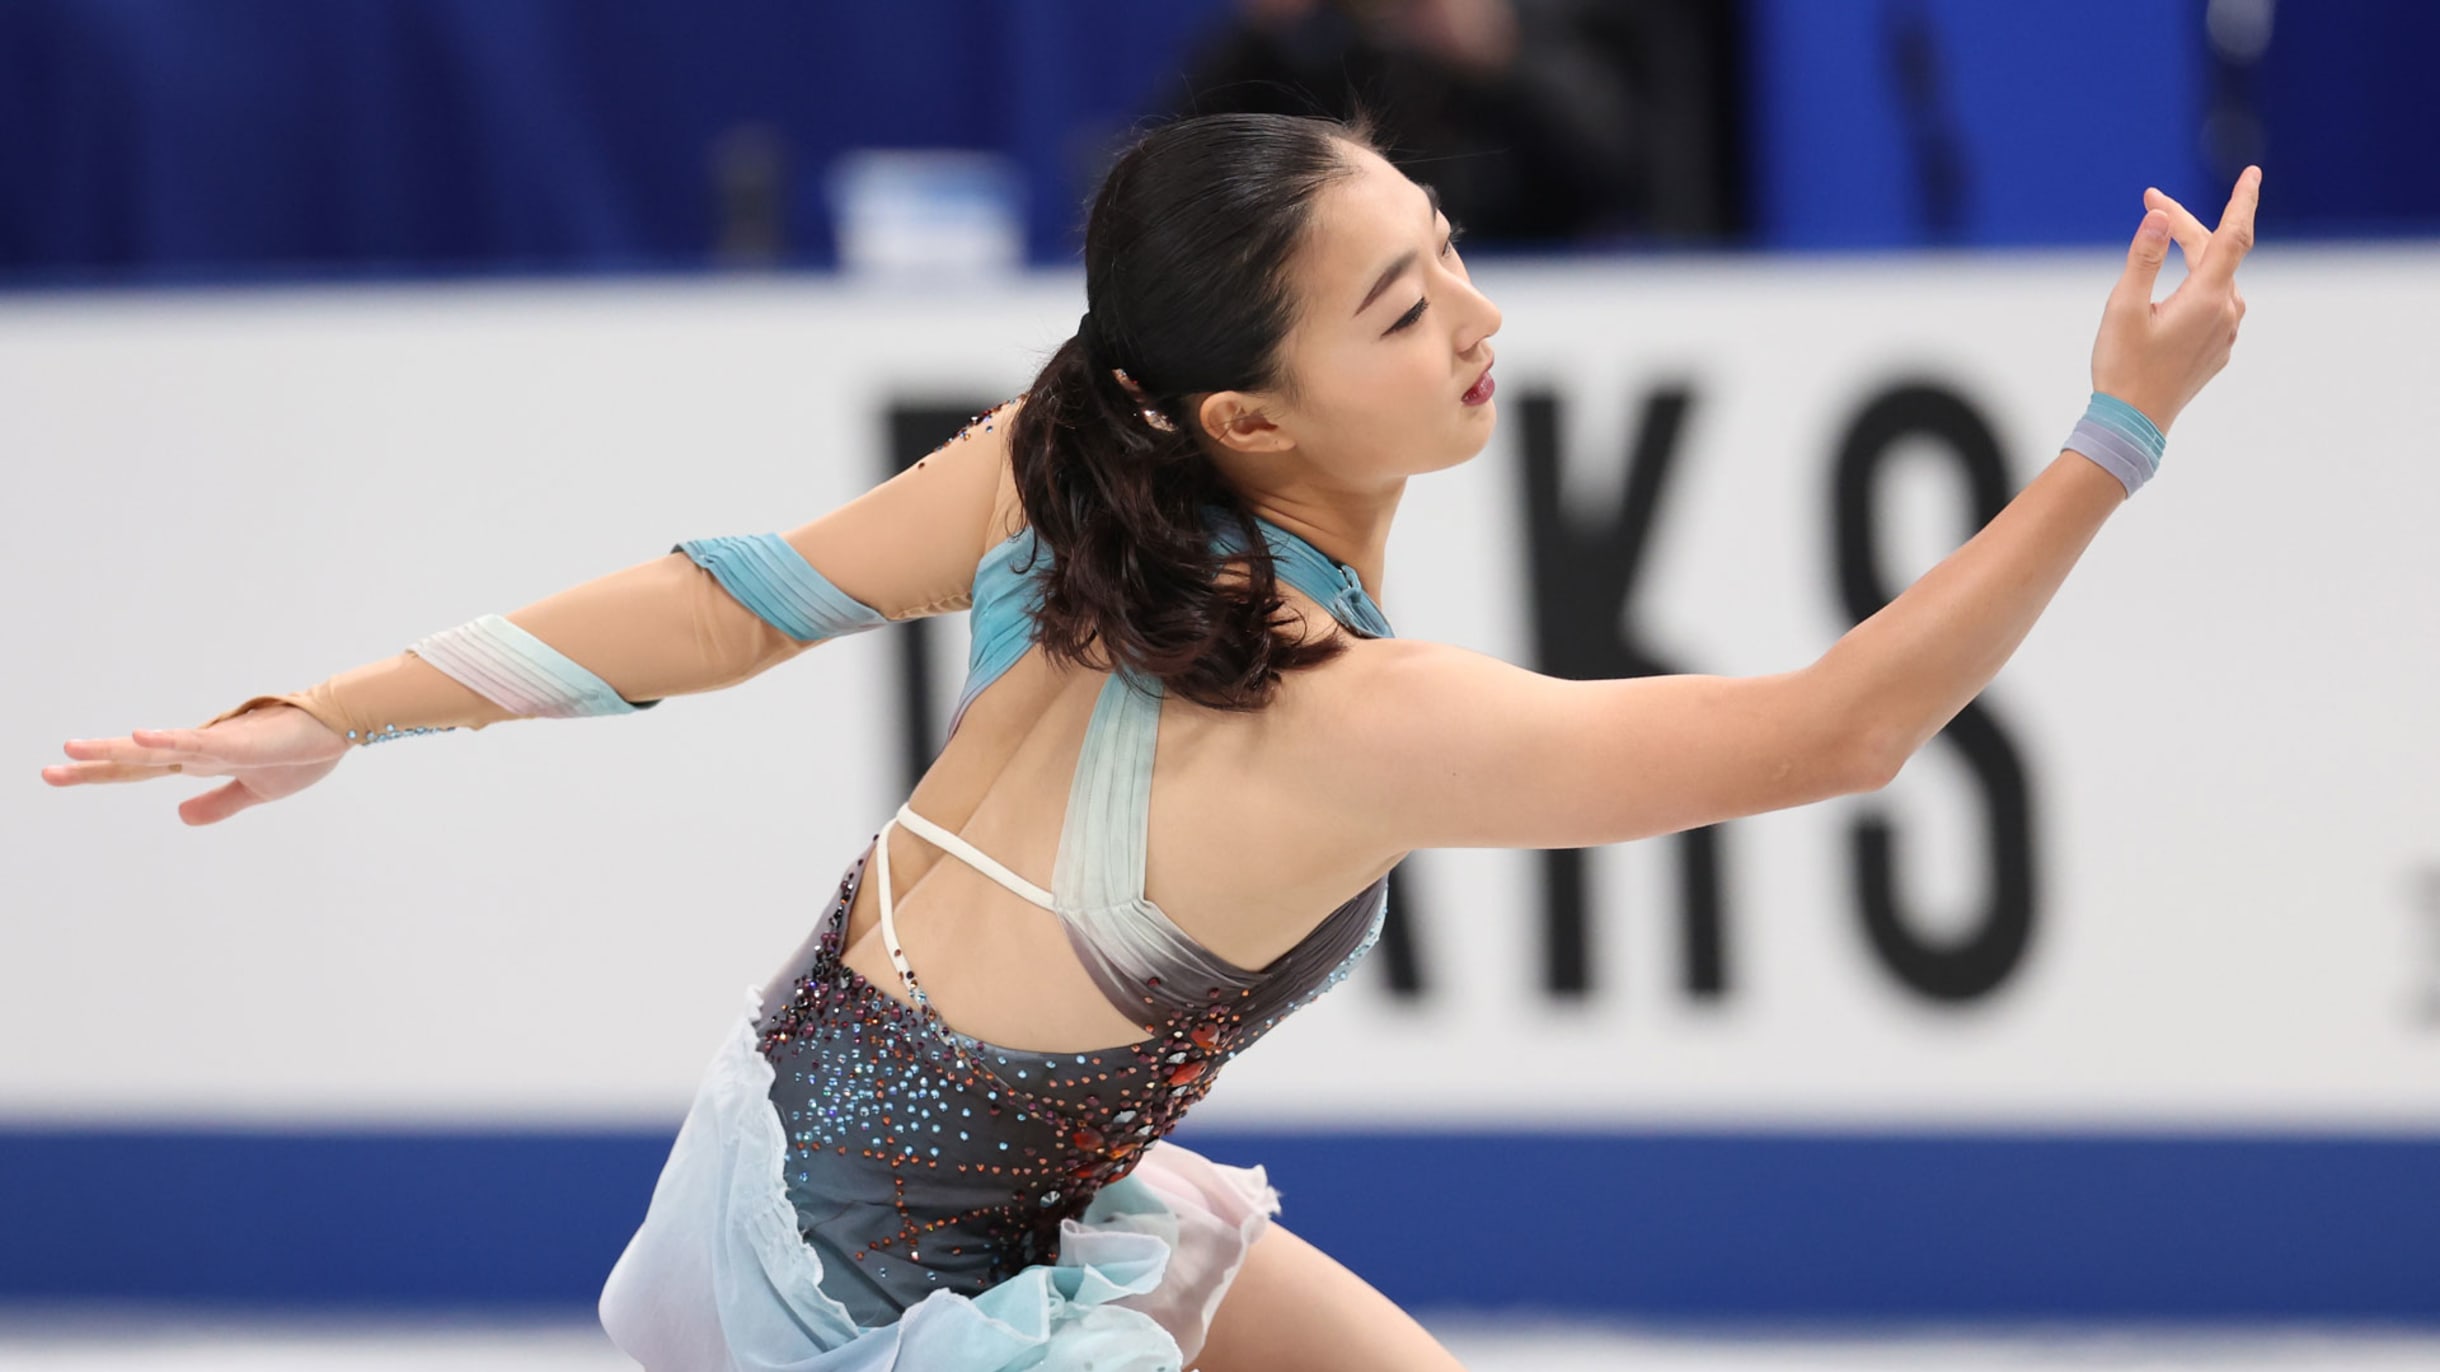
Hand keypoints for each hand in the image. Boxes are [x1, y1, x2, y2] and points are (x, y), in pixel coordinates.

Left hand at [40, 704, 348, 825]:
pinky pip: (197, 742)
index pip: (137, 770)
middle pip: (135, 760)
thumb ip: (217, 803)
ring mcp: (215, 743)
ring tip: (74, 750)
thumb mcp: (255, 792)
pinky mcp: (237, 742)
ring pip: (156, 749)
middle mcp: (197, 748)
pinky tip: (140, 738)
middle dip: (93, 766)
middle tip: (48, 773)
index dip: (99, 773)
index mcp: (198, 761)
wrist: (336, 733)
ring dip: (115, 749)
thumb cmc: (301, 754)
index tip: (57, 776)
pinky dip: (167, 739)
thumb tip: (179, 817)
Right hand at [2090, 166, 2259, 434]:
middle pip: (2214, 252)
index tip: (2252, 172)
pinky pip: (2213, 304)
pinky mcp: (2218, 349)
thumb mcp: (2123, 308)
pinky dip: (2194, 285)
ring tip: (2160, 241)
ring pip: (2214, 278)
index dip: (2243, 200)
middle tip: (2151, 206)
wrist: (2133, 425)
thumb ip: (2143, 258)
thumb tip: (2158, 216)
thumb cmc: (2122, 367)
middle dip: (2184, 225)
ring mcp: (2226, 332)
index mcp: (2206, 297)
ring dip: (2191, 255)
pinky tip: (2170, 292)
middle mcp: (2226, 311)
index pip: (2233, 235)